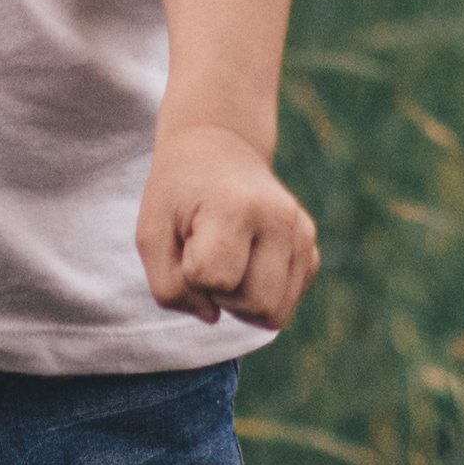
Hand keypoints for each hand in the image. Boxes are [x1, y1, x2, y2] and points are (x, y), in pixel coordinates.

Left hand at [137, 123, 319, 328]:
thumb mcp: (151, 231)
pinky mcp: (312, 251)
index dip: (190, 271)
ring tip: (226, 261)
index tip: (187, 238)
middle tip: (205, 253)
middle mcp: (281, 220)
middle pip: (255, 306)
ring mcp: (303, 236)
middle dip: (220, 295)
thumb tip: (212, 316)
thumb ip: (168, 285)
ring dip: (241, 301)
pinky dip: (259, 296)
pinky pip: (285, 305)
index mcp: (239, 207)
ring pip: (274, 314)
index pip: (214, 280)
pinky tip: (245, 261)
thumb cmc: (178, 193)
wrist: (217, 148)